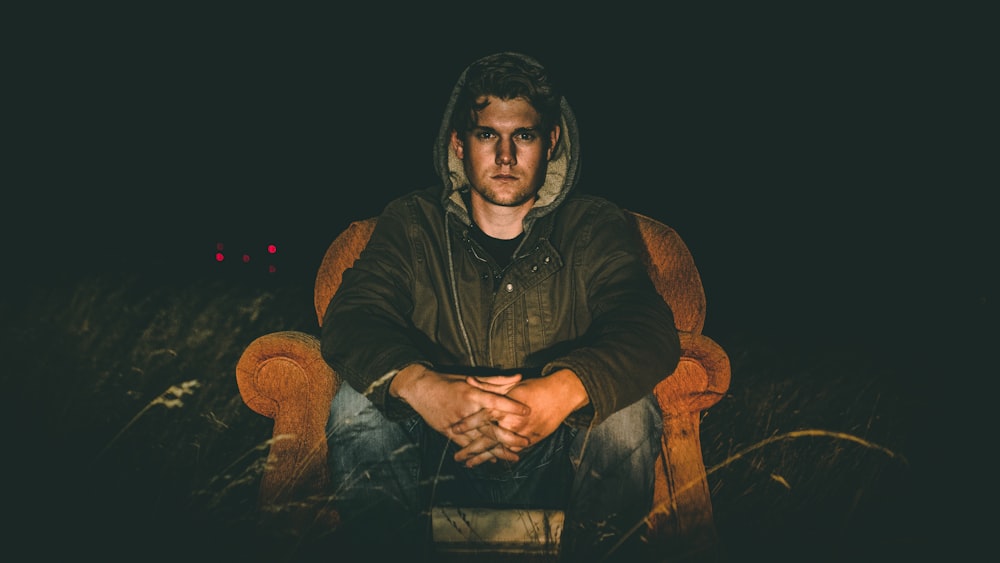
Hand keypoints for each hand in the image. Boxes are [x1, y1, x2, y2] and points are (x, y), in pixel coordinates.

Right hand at [390, 366, 531, 463]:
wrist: (420, 389)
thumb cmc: (448, 381)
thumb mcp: (471, 378)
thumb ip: (496, 381)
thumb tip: (519, 377)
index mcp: (471, 394)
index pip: (494, 401)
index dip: (511, 406)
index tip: (527, 411)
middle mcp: (465, 411)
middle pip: (489, 427)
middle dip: (508, 437)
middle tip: (525, 442)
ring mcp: (455, 424)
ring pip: (479, 440)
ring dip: (497, 450)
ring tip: (514, 457)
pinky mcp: (448, 433)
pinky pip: (466, 446)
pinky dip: (479, 454)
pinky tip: (492, 460)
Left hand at [453, 369, 588, 465]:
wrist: (560, 396)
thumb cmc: (534, 387)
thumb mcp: (510, 384)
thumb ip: (488, 384)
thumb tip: (469, 380)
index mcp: (505, 407)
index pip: (482, 417)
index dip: (467, 424)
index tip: (454, 430)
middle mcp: (512, 423)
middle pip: (487, 439)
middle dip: (471, 450)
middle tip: (457, 457)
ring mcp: (521, 434)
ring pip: (498, 449)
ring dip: (483, 458)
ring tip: (469, 465)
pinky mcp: (530, 441)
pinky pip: (512, 452)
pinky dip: (500, 457)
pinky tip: (490, 462)